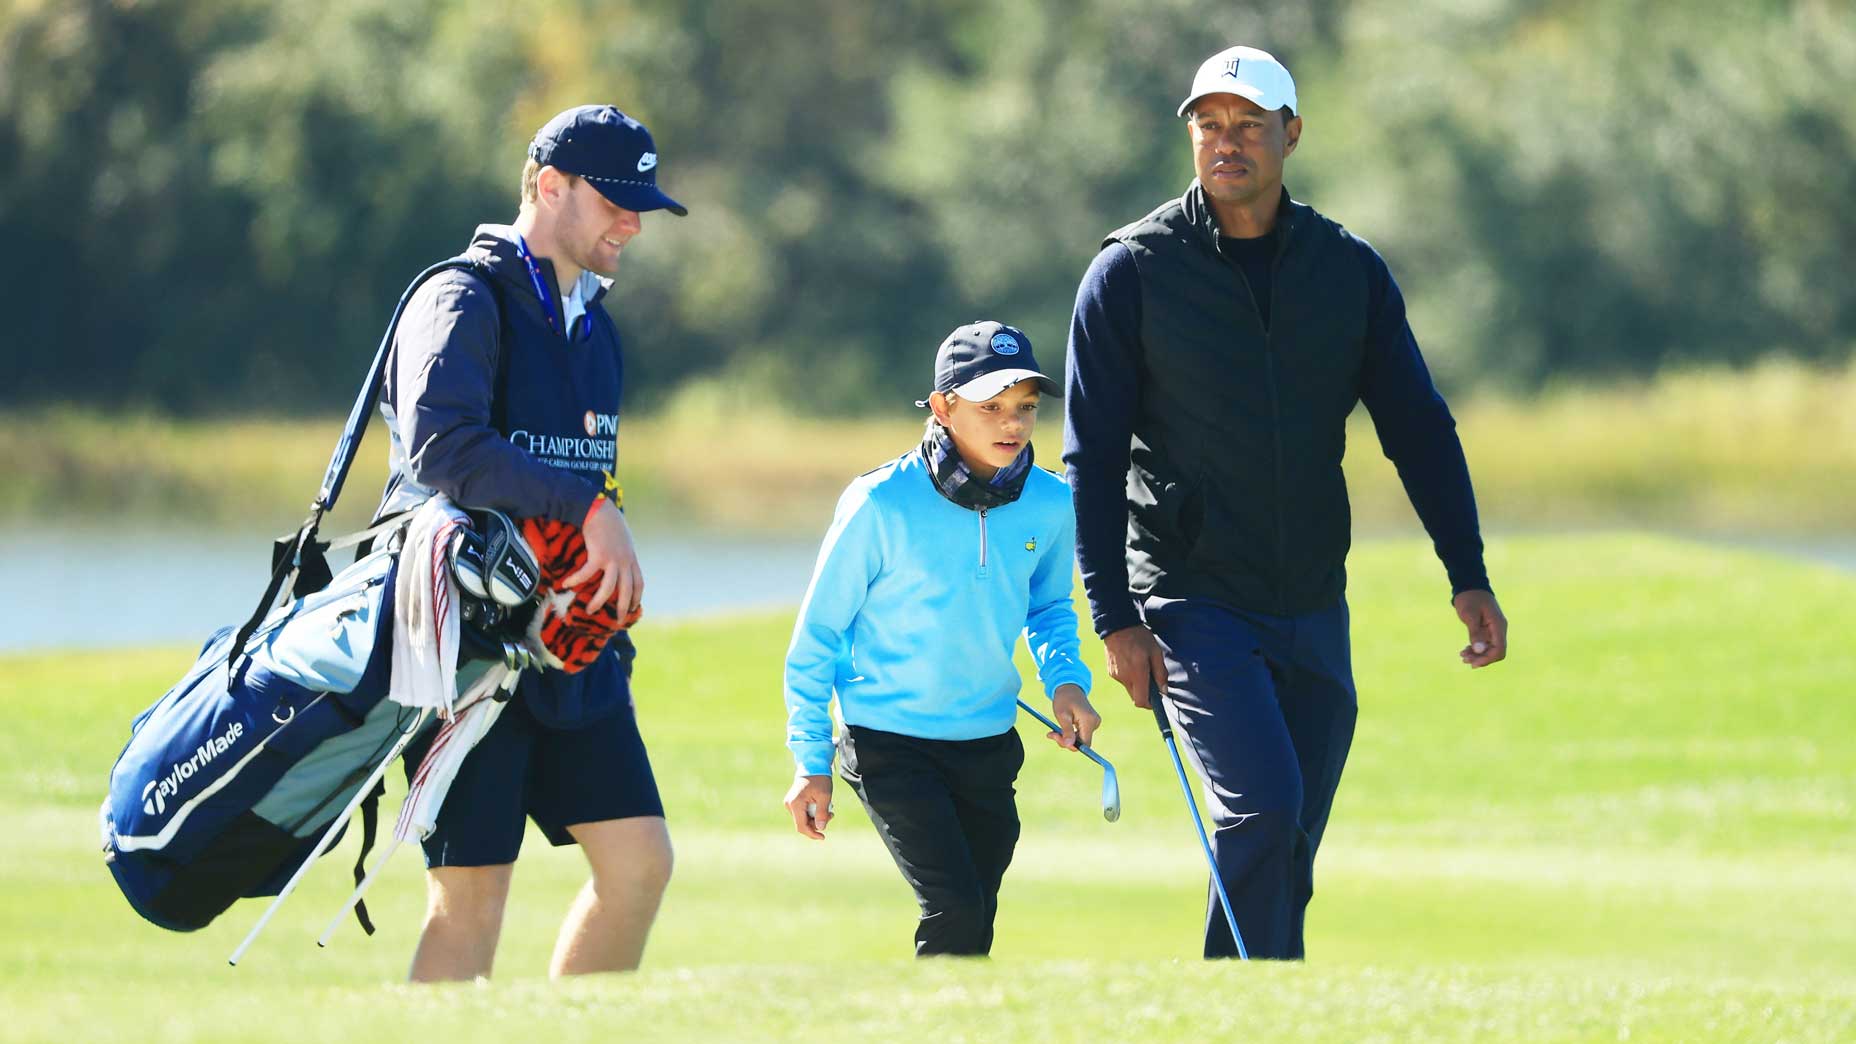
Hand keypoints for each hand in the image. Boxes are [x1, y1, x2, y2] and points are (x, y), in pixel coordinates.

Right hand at [564, 498, 642, 615]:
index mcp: (631, 558)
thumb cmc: (608, 522)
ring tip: (589, 611)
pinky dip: (576, 581)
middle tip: (617, 622)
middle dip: (622, 608)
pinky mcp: (598, 556)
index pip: (639, 583)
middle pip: (627, 590)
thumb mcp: (622, 539)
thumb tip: (617, 561)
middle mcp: (625, 561)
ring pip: (608, 588)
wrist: (598, 509)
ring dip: (598, 601)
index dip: (636, 597)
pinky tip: (566, 585)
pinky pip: (587, 575)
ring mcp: (613, 559)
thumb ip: (622, 552)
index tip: (633, 609)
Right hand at [783, 774, 834, 839]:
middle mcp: (789, 804)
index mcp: (795, 804)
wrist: (813, 765)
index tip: (823, 837)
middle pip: (803, 823)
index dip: (812, 834)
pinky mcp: (793, 802)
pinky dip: (812, 813)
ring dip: (816, 818)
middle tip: (831, 814)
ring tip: (828, 809)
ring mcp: (790, 803)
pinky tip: (821, 806)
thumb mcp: (825, 796)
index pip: (801, 826)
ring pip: (803, 819)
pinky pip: (802, 813)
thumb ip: (822, 813)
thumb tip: (821, 828)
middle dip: (817, 823)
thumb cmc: (820, 779)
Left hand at [1048, 684, 1101, 749]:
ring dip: (1067, 737)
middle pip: (1082, 742)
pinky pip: (1081, 734)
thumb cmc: (1064, 699)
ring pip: (1081, 739)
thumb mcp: (1062, 715)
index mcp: (1089, 721)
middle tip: (1052, 734)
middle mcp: (1095, 723)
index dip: (1071, 746)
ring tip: (1055, 730)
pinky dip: (1071, 734)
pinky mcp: (1091, 723)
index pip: (1084, 744)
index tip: (1057, 737)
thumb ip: (1067, 731)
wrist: (1069, 688)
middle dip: (1066, 741)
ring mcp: (1094, 723)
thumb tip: (1070, 746)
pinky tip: (1063, 727)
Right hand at [1104, 624, 1168, 708]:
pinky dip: (1129, 677)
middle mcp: (1125, 678)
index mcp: (1137, 674)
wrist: (1117, 625)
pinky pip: (1123, 680)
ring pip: (1129, 688)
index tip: (1157, 699)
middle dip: (1145, 693)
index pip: (1141, 701)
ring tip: (1140, 666)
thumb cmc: (1140, 637)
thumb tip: (1163, 691)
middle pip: (1135, 697)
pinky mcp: (1110, 672)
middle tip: (1151, 680)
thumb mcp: (1156, 653)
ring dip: (1137, 684)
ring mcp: (1116, 675)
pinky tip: (1131, 662)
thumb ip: (1160, 673)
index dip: (1150, 705)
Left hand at [1453, 589, 1507, 667]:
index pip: (1499, 649)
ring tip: (1462, 656)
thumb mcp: (1470, 614)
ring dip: (1477, 655)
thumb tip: (1479, 650)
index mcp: (1498, 625)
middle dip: (1482, 658)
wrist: (1469, 586)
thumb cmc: (1469, 598)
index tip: (1473, 662)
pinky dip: (1476, 649)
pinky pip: (1484, 644)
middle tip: (1465, 660)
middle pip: (1496, 651)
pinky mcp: (1487, 630)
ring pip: (1489, 649)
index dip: (1488, 658)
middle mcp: (1498, 629)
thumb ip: (1475, 632)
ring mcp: (1493, 630)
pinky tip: (1465, 650)